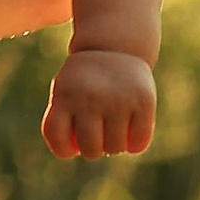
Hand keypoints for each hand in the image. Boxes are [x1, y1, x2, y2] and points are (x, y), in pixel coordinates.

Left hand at [43, 44, 156, 160]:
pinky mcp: (143, 101)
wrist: (113, 47)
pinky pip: (138, 144)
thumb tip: (74, 151)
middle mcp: (90, 97)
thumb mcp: (65, 92)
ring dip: (113, 143)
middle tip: (96, 131)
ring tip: (112, 124)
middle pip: (89, 149)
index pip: (57, 138)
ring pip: (114, 148)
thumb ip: (63, 122)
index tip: (71, 141)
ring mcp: (118, 99)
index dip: (63, 148)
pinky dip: (135, 143)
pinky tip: (131, 127)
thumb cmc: (84, 80)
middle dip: (92, 146)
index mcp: (65, 94)